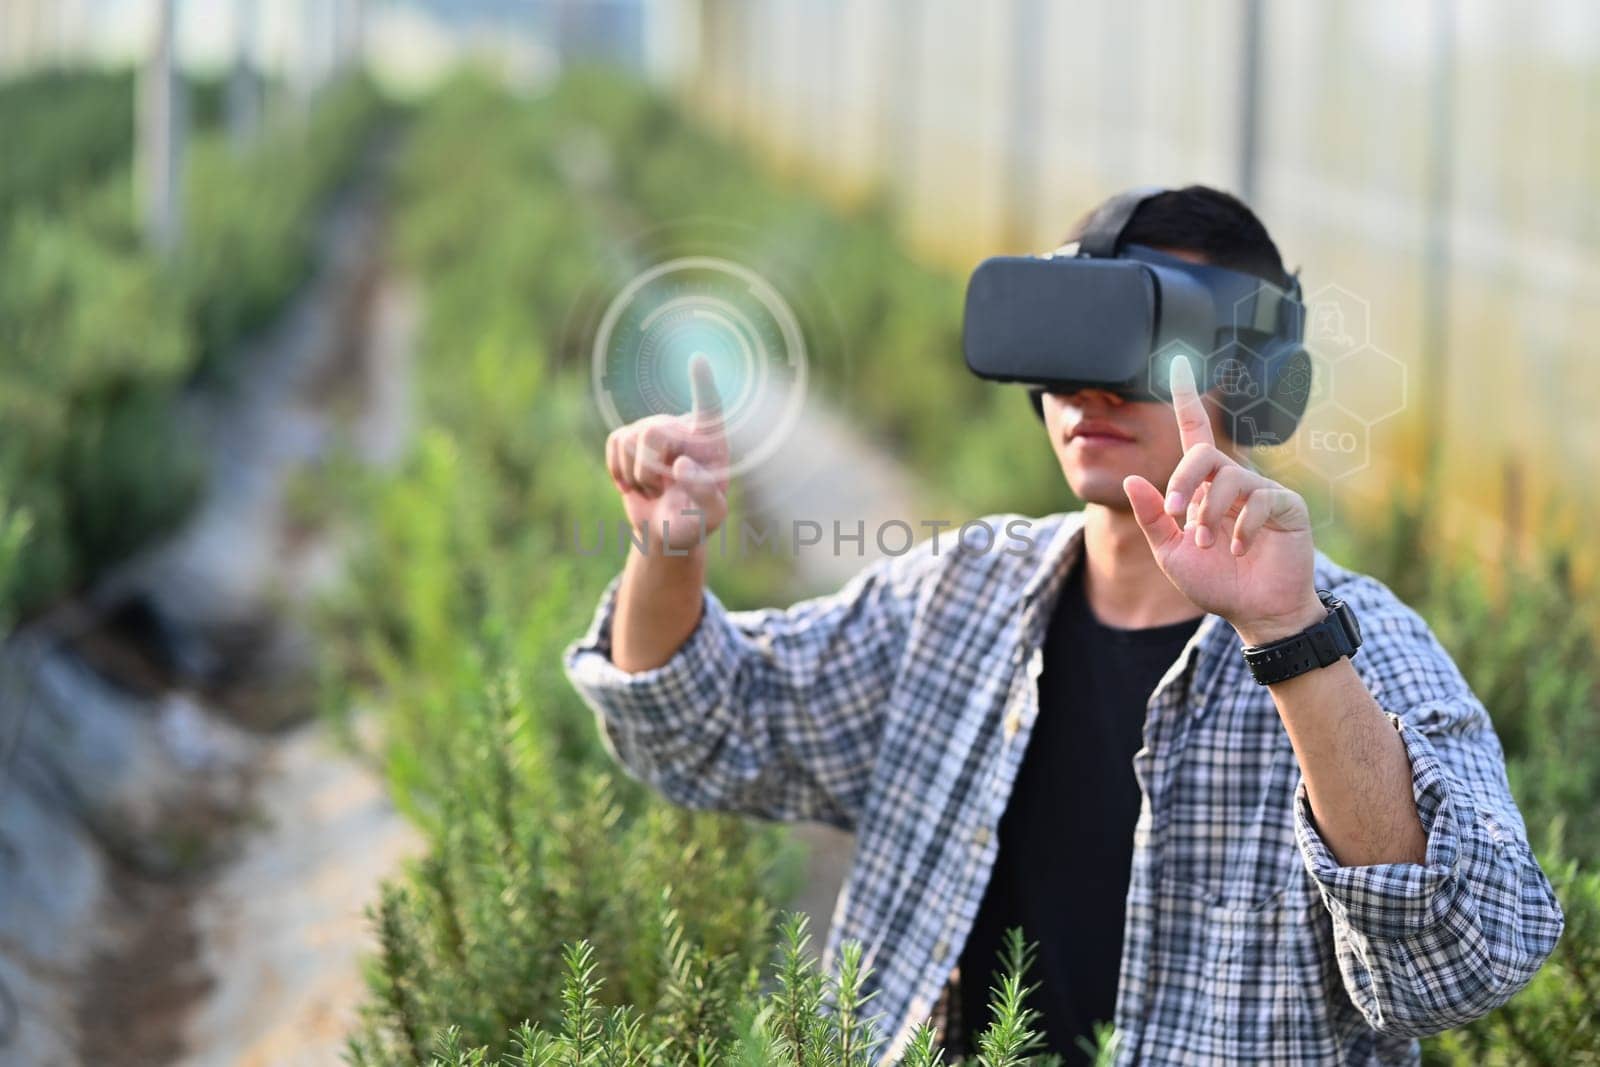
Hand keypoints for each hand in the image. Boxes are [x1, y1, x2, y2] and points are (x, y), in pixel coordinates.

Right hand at [606, 353, 729, 552]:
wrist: (668, 530)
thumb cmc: (697, 520)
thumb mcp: (711, 516)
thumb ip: (704, 492)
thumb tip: (680, 463)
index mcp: (711, 442)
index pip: (709, 408)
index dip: (703, 385)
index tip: (698, 359)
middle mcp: (683, 428)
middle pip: (653, 432)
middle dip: (648, 468)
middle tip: (660, 489)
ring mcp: (654, 429)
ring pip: (630, 439)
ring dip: (636, 476)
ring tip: (653, 489)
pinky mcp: (630, 437)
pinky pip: (614, 443)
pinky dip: (618, 470)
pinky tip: (633, 484)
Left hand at [1121, 356, 1322, 645]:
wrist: (1254, 611)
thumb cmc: (1216, 581)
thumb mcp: (1171, 552)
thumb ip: (1153, 517)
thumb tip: (1132, 480)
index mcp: (1203, 487)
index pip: (1194, 432)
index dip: (1186, 398)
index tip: (1177, 362)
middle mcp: (1232, 480)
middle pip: (1202, 453)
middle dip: (1183, 482)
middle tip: (1177, 516)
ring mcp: (1261, 490)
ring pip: (1229, 477)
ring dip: (1210, 512)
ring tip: (1208, 543)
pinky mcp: (1286, 505)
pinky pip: (1260, 500)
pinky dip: (1242, 527)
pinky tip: (1241, 549)